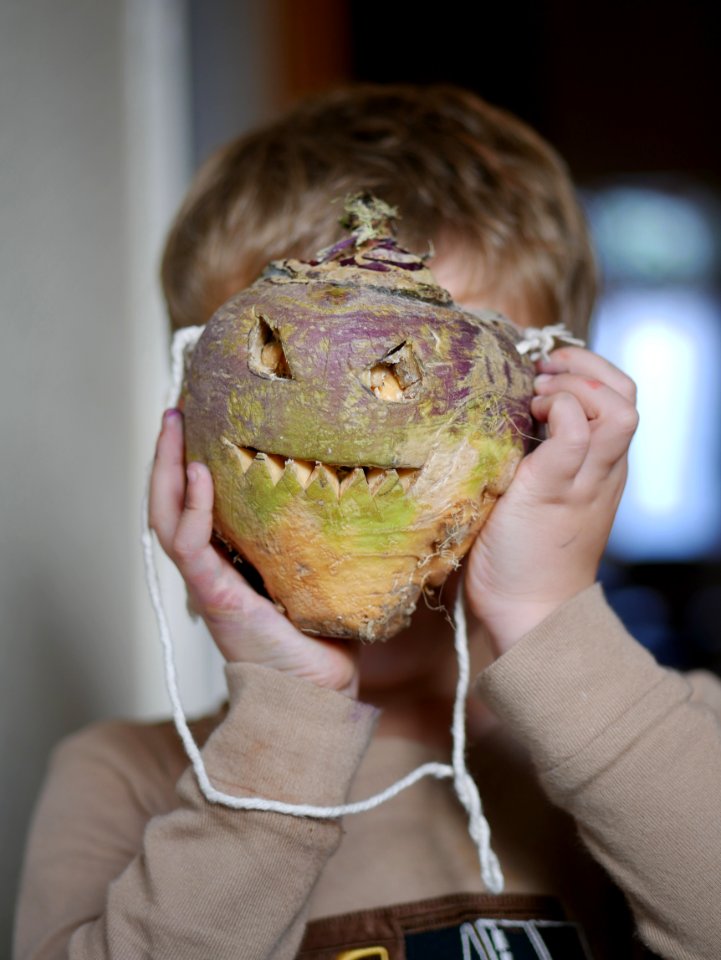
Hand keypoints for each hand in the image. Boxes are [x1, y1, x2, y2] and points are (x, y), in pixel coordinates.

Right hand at [148, 409, 358, 695]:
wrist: (319, 690)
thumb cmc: (323, 634)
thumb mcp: (318, 567)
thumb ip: (317, 532)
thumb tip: (352, 482)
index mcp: (230, 558)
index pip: (196, 503)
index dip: (189, 462)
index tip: (199, 420)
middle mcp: (210, 565)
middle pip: (170, 502)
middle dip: (166, 454)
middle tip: (174, 409)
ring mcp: (207, 579)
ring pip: (166, 518)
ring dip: (164, 469)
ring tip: (173, 425)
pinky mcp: (214, 594)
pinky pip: (190, 545)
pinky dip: (192, 508)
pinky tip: (198, 473)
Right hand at [464, 347, 637, 657]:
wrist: (525, 611)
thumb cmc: (527, 558)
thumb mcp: (542, 495)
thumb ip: (563, 443)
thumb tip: (561, 400)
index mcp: (601, 468)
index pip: (615, 403)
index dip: (576, 385)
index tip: (532, 394)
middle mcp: (602, 468)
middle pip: (620, 398)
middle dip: (585, 370)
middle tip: (540, 368)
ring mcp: (586, 479)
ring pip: (603, 414)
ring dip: (574, 387)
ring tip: (534, 384)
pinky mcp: (564, 489)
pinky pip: (576, 436)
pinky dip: (557, 413)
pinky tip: (527, 417)